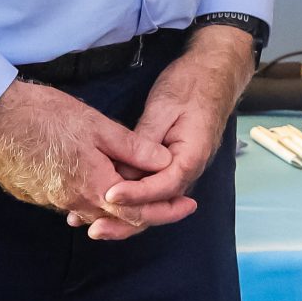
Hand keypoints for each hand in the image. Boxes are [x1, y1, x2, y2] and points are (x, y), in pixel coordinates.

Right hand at [0, 78, 172, 229]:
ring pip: (93, 211)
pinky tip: (99, 185)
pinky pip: (72, 203)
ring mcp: (50, 200)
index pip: (137, 212)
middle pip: (117, 218)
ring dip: (118, 207)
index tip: (188, 206)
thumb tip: (164, 163)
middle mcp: (71, 201)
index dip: (166, 210)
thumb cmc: (45, 116)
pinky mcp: (34, 193)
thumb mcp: (97, 126)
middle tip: (173, 204)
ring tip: (140, 194)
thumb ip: (132, 148)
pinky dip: (92, 199)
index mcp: (92, 186)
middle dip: (147, 212)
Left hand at [78, 25, 257, 240]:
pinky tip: (101, 202)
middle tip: (94, 228)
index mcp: (192, 156)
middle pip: (157, 206)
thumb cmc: (191, 85)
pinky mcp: (168, 166)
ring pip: (152, 202)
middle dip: (126, 219)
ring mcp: (179, 170)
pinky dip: (127, 197)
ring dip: (123, 215)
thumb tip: (124, 170)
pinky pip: (149, 189)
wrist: (213, 73)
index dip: (135, 194)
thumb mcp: (164, 108)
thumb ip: (145, 141)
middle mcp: (188, 170)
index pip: (163, 187)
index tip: (108, 194)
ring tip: (88, 223)